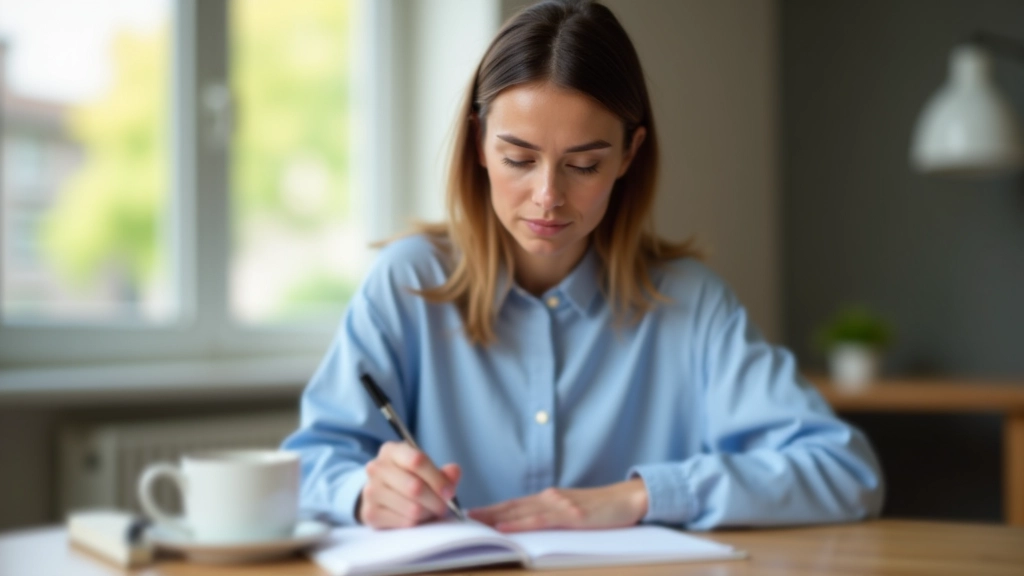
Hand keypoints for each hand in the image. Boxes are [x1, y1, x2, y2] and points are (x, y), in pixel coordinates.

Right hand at [358, 441, 460, 528]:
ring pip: (412, 508)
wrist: (382, 495)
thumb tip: (454, 471)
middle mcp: (377, 468)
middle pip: (414, 487)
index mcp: (391, 451)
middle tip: (444, 507)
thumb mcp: (426, 471)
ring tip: (430, 511)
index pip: (417, 461)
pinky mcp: (370, 513)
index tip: (450, 492)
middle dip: (436, 500)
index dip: (438, 479)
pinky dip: (417, 523)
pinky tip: (417, 518)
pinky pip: (404, 523)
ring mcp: (370, 491)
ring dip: (428, 513)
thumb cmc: (409, 479)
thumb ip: (444, 472)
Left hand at [468, 478, 648, 532]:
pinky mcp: (572, 515)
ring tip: (473, 524)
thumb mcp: (572, 511)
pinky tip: (504, 527)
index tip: (467, 516)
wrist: (630, 498)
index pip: (512, 505)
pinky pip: (540, 521)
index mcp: (548, 499)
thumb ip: (551, 517)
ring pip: (520, 513)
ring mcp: (560, 506)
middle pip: (510, 506)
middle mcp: (549, 499)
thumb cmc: (602, 509)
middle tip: (459, 519)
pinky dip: (519, 524)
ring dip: (494, 518)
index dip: (489, 510)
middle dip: (484, 514)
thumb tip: (527, 527)